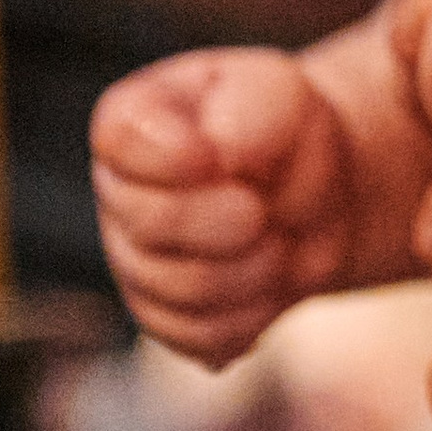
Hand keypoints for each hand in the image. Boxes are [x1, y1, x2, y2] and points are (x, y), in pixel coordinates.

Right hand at [90, 46, 354, 367]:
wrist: (312, 193)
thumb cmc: (284, 131)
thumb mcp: (280, 93)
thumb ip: (250, 112)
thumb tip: (223, 156)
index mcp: (134, 121)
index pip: (121, 138)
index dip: (174, 157)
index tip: (220, 159)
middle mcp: (119, 193)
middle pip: (148, 224)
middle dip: (227, 222)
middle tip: (263, 209)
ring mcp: (136, 262)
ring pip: (179, 291)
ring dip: (252, 270)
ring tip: (279, 241)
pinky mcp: (166, 318)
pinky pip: (201, 337)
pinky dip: (254, 315)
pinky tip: (271, 284)